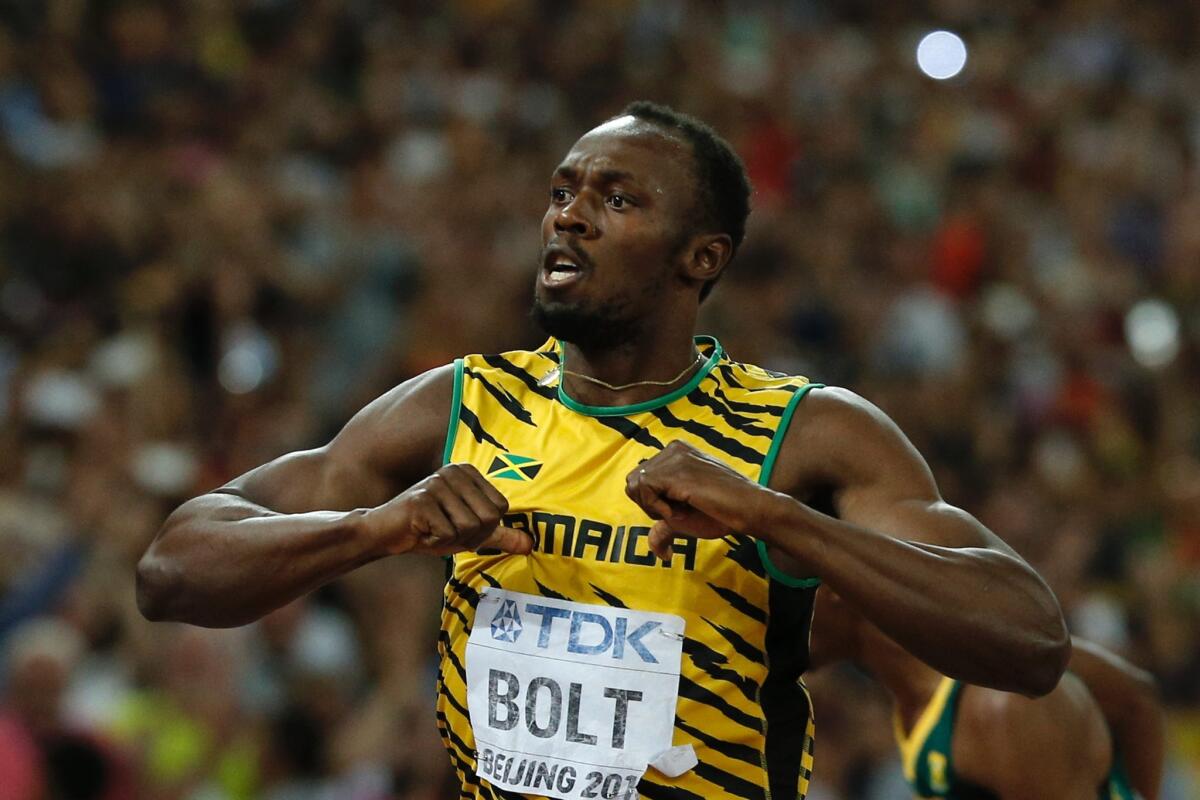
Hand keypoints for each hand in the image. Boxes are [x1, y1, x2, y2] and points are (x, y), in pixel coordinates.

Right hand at [364, 464, 531, 555]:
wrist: (385, 532)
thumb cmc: (429, 530)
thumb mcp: (469, 532)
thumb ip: (500, 535)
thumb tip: (531, 545)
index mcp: (468, 472)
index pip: (500, 509)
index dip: (484, 527)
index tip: (459, 525)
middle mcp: (454, 471)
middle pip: (489, 518)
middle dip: (470, 535)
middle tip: (445, 530)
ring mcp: (437, 483)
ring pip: (469, 527)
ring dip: (451, 540)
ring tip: (433, 530)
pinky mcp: (422, 500)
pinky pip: (447, 534)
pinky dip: (436, 542)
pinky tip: (422, 532)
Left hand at [624, 441, 771, 559]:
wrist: (749, 510)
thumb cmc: (723, 514)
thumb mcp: (685, 519)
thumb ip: (666, 525)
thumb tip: (657, 549)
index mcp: (676, 454)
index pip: (641, 478)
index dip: (652, 501)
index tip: (679, 509)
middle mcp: (674, 449)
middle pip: (633, 480)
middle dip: (649, 504)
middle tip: (678, 511)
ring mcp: (675, 456)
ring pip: (635, 484)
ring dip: (653, 506)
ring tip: (680, 510)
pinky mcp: (676, 469)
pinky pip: (644, 488)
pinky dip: (657, 507)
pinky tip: (680, 509)